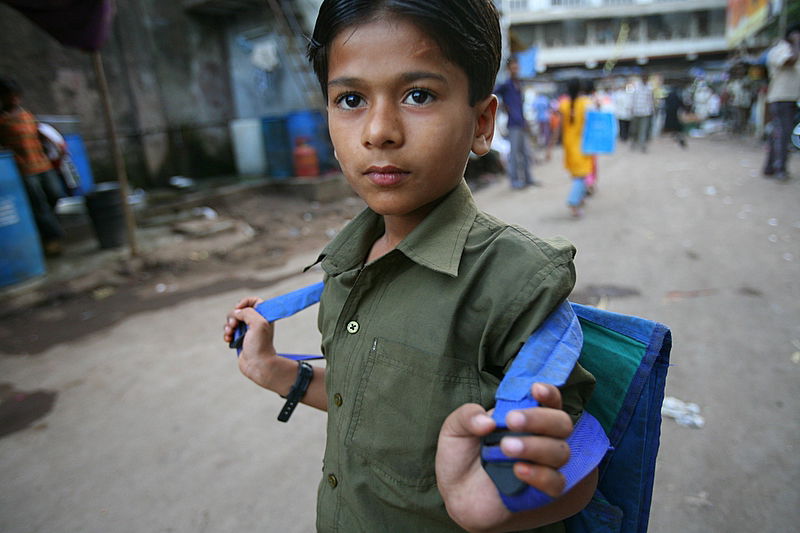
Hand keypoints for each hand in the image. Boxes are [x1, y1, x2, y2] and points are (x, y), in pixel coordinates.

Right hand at [223, 297, 277, 387]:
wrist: (258, 365)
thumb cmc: (261, 346)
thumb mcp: (258, 323)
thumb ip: (248, 312)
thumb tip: (236, 313)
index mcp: (264, 316)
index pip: (255, 301)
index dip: (245, 302)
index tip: (240, 309)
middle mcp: (255, 322)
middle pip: (239, 310)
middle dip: (233, 317)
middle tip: (235, 325)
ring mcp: (247, 331)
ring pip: (232, 321)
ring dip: (228, 326)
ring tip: (231, 334)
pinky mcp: (239, 339)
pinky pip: (229, 331)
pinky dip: (227, 334)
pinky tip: (229, 340)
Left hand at [435, 383, 572, 532]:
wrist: (455, 494)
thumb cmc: (460, 456)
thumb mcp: (455, 429)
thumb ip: (467, 416)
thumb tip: (488, 421)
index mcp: (524, 417)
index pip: (549, 401)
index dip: (549, 393)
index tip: (535, 389)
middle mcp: (540, 438)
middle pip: (561, 423)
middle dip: (539, 419)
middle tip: (512, 421)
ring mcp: (543, 465)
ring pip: (560, 451)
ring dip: (536, 446)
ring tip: (506, 447)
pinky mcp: (541, 491)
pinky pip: (555, 482)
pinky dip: (540, 475)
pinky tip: (518, 470)